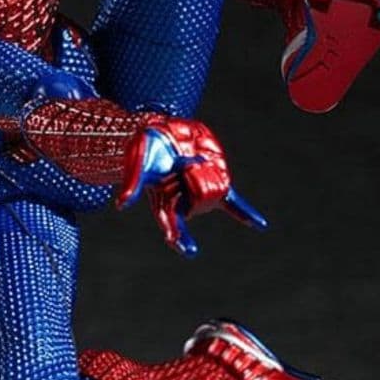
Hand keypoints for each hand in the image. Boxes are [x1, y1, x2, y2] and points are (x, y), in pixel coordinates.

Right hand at [116, 118, 266, 256]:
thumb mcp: (138, 163)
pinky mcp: (214, 179)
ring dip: (204, 172)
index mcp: (164, 203)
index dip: (180, 237)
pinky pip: (233, 202)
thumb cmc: (145, 148)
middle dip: (194, 181)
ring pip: (213, 191)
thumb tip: (120, 205)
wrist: (162, 130)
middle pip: (199, 202)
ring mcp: (201, 193)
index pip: (172, 225)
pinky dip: (245, 213)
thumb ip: (132, 184)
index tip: (190, 249)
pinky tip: (259, 224)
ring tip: (191, 157)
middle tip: (183, 161)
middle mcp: (184, 202)